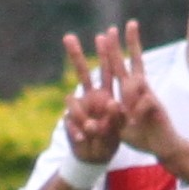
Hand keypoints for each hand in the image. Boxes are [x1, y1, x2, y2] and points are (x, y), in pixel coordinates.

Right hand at [59, 33, 123, 163]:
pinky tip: (82, 138)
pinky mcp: (70, 122)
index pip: (108, 71)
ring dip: (80, 114)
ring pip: (72, 101)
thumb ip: (118, 117)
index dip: (107, 53)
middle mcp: (91, 98)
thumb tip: (112, 104)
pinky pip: (71, 123)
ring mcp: (79, 109)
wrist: (95, 156)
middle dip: (75, 55)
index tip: (104, 33)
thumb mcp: (120, 130)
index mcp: (107, 95)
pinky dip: (78, 132)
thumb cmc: (111, 139)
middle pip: (82, 74)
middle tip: (68, 36)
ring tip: (92, 129)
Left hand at [101, 21, 182, 166]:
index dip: (113, 50)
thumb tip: (112, 103)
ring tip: (125, 80)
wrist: (163, 148)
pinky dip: (138, 109)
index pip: (119, 67)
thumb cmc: (141, 136)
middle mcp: (138, 90)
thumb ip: (115, 116)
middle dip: (126, 44)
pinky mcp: (156, 106)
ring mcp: (148, 96)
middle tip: (124, 25)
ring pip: (139, 79)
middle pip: (131, 62)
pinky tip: (135, 121)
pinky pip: (144, 101)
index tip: (107, 33)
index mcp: (127, 93)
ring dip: (131, 86)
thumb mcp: (120, 127)